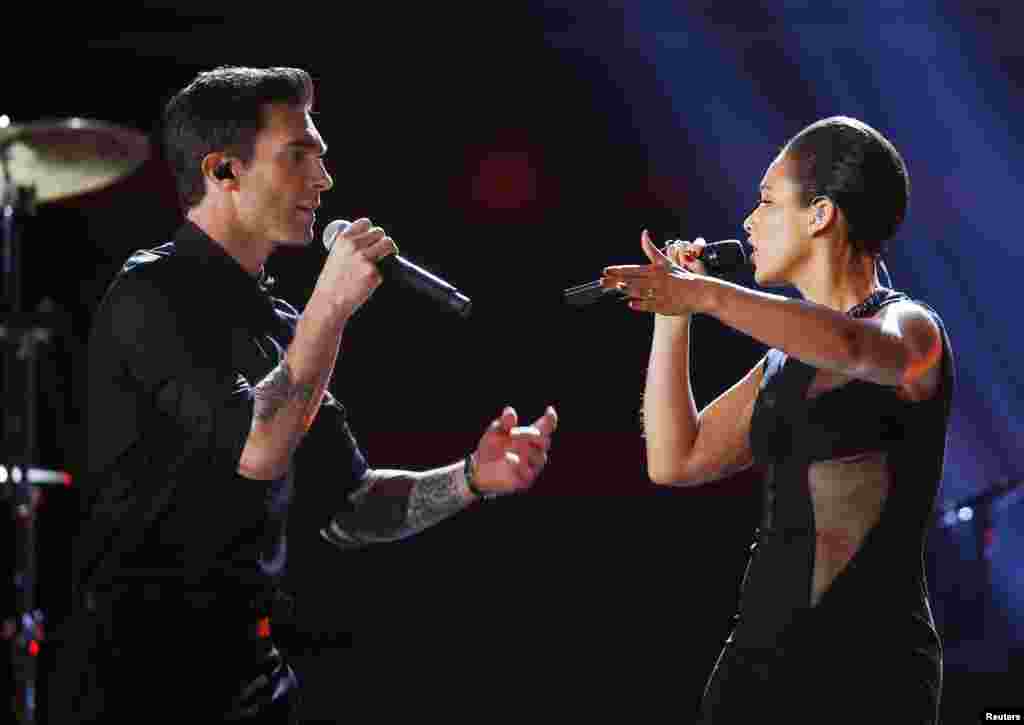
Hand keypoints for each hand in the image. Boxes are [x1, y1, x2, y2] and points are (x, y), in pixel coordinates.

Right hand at [317, 217, 397, 315]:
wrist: (329, 302)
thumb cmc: (332, 281)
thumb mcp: (335, 255)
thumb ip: (349, 245)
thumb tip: (369, 240)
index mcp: (343, 239)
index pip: (365, 223)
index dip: (371, 230)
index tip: (373, 238)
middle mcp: (354, 246)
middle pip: (380, 232)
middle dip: (382, 241)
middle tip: (382, 251)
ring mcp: (365, 259)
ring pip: (389, 244)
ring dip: (390, 250)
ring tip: (386, 258)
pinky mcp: (374, 273)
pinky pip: (387, 266)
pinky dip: (383, 272)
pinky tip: (373, 279)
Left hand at [473, 405, 557, 495]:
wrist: (479, 471)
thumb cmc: (491, 448)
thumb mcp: (494, 433)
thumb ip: (503, 423)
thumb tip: (510, 411)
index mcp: (530, 437)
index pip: (546, 428)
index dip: (551, 420)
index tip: (549, 410)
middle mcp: (536, 452)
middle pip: (545, 442)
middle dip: (530, 435)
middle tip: (513, 433)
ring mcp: (532, 467)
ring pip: (539, 457)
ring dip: (524, 450)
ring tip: (508, 447)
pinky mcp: (525, 481)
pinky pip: (528, 473)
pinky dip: (518, 463)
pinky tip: (507, 458)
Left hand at [600, 229, 715, 315]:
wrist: (700, 292)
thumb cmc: (680, 277)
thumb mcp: (665, 262)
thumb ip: (651, 250)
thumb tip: (643, 233)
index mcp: (656, 270)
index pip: (633, 269)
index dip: (618, 269)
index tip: (605, 270)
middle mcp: (658, 280)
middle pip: (634, 280)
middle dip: (617, 280)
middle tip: (602, 281)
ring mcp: (662, 293)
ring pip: (642, 290)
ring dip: (630, 288)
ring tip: (618, 286)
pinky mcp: (666, 306)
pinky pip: (651, 305)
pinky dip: (641, 305)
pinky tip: (630, 304)